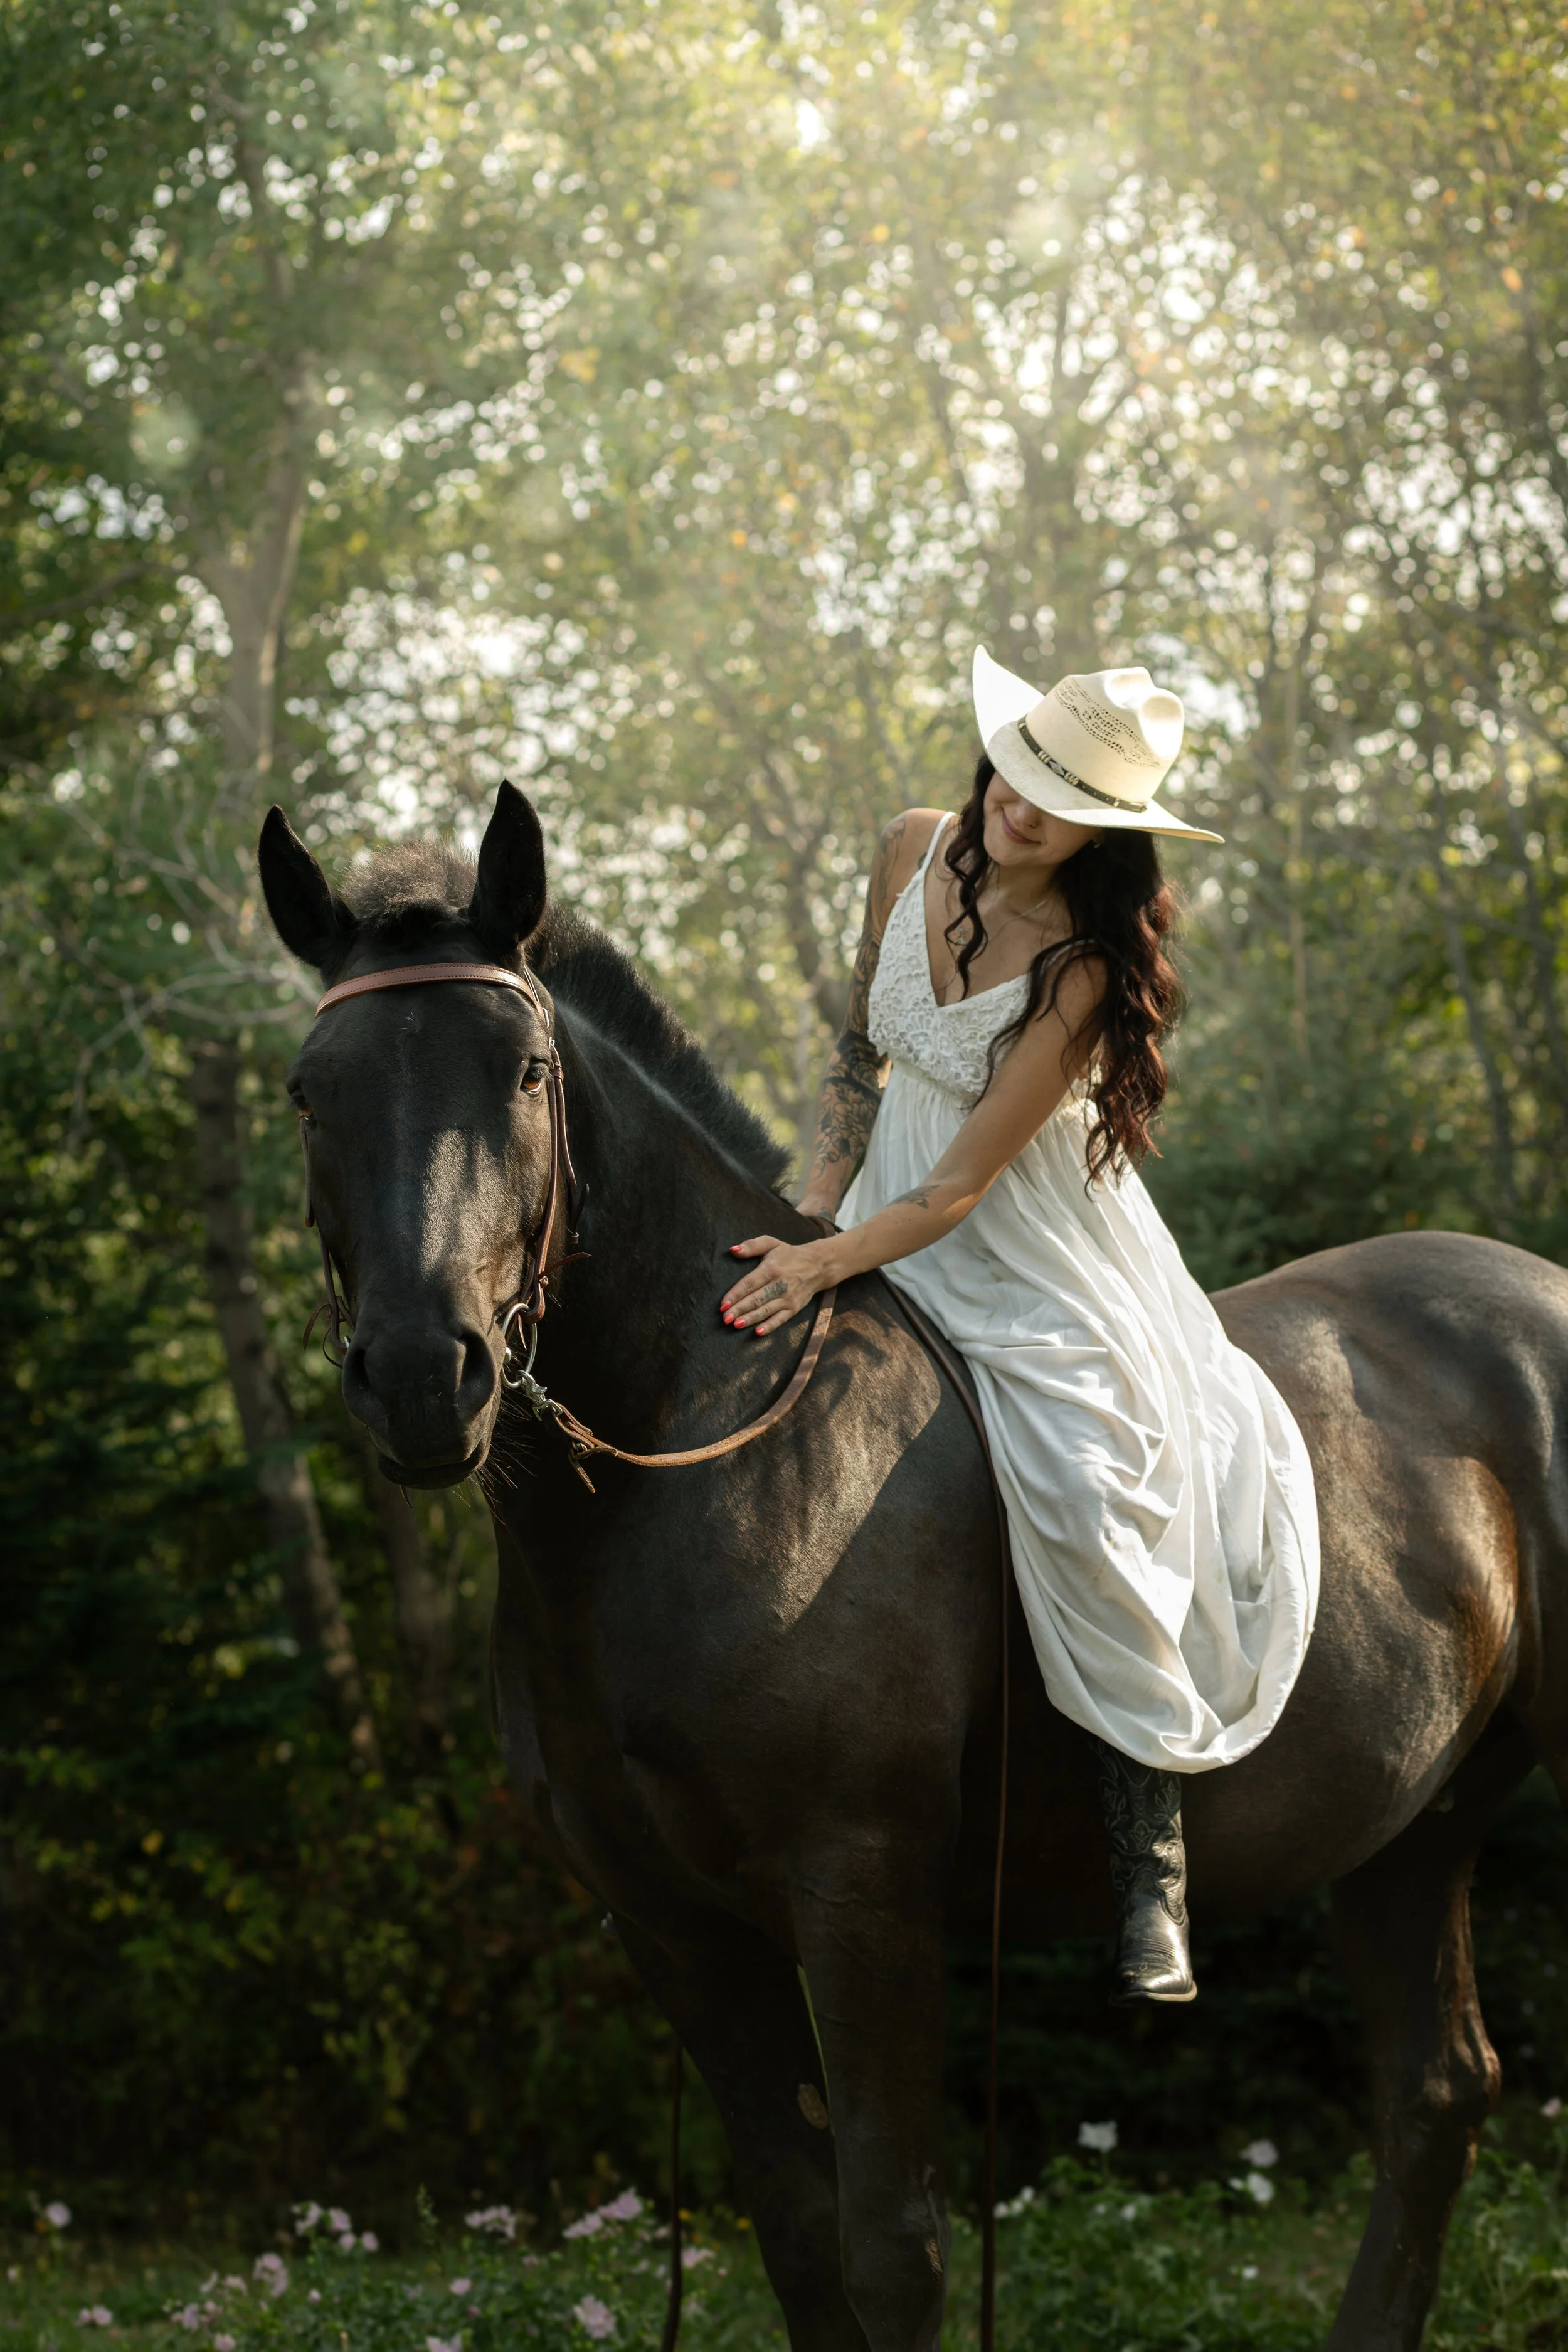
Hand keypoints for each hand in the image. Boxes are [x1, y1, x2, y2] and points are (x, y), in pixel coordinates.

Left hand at [721, 1235, 835, 1336]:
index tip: (722, 1304)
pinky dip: (770, 1326)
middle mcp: (779, 1285)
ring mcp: (788, 1298)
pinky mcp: (794, 1308)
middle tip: (725, 1319)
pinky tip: (758, 1332)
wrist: (818, 1265)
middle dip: (739, 1309)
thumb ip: (752, 1245)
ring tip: (736, 1325)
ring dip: (750, 1319)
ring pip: (766, 1311)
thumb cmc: (789, 1255)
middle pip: (756, 1299)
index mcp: (771, 1269)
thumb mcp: (771, 1243)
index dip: (735, 1294)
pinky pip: (780, 1319)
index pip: (749, 1283)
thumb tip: (732, 1250)